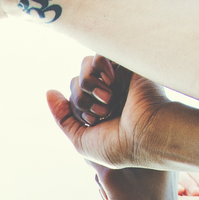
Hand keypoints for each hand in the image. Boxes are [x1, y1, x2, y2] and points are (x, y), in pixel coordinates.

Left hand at [45, 55, 172, 169]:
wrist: (149, 136)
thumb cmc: (120, 146)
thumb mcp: (81, 140)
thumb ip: (62, 117)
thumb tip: (49, 92)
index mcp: (101, 109)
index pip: (73, 97)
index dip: (76, 108)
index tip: (94, 122)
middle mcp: (110, 92)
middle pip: (76, 81)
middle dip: (81, 98)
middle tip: (102, 112)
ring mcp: (119, 77)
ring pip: (85, 66)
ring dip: (88, 84)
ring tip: (107, 98)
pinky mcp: (127, 64)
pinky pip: (98, 53)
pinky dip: (97, 67)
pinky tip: (109, 81)